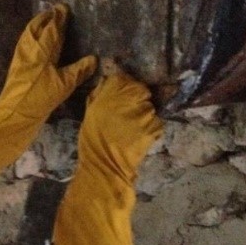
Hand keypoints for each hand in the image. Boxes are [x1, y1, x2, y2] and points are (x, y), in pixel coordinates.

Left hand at [0, 4, 97, 116]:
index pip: (52, 27)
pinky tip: (34, 43)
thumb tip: (94, 59)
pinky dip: (30, 37)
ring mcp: (20, 56)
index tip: (64, 7)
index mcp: (43, 49)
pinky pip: (24, 44)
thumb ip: (79, 70)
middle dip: (45, 17)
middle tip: (54, 11)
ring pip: (28, 34)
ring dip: (36, 25)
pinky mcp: (15, 65)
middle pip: (36, 26)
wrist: (15, 113)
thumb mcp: (64, 85)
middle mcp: (30, 48)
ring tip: (44, 22)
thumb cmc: (40, 97)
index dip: (58, 16)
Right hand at [79, 62, 162, 181]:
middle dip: (138, 101)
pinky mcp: (154, 126)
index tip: (123, 98)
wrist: (104, 166)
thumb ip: (100, 93)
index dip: (126, 87)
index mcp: (110, 92)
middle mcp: (129, 98)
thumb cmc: (92, 141)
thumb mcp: (90, 112)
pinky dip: (150, 129)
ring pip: (149, 108)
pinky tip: (140, 137)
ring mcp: (144, 112)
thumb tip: (108, 79)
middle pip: (141, 91)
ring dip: (144, 116)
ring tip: (132, 129)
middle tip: (128, 116)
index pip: (125, 78)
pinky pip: (156, 123)